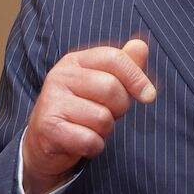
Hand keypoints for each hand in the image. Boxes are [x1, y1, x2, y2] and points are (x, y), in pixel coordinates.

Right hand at [21, 39, 155, 193]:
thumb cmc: (82, 109)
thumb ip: (124, 66)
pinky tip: (81, 142)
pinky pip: (90, 140)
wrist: (44, 142)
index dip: (137, 77)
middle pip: (111, 88)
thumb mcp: (103, 83)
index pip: (114, 58)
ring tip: (89, 127)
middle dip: (119, 108)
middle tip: (106, 114)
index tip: (149, 96)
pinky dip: (94, 147)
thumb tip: (140, 46)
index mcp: (76, 60)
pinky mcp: (48, 128)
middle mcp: (60, 76)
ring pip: (102, 118)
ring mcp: (51, 101)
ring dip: (104, 130)